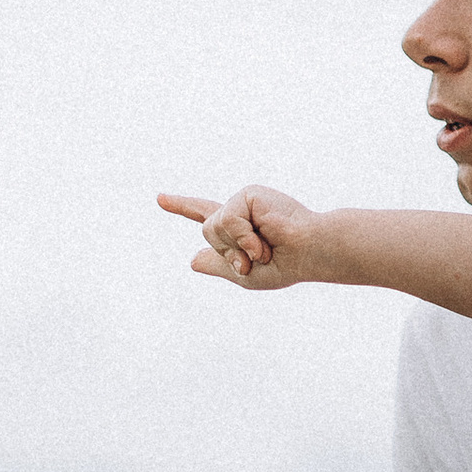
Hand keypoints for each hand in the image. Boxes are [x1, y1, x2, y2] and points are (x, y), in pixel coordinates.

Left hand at [156, 186, 321, 289]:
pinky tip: (262, 239)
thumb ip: (221, 267)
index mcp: (239, 228)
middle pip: (208, 231)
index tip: (161, 198)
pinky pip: (228, 219)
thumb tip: (193, 259)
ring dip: (237, 246)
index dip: (183, 207)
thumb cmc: (287, 265)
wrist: (310, 252)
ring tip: (262, 249)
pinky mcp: (249, 194)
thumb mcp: (248, 277)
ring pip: (214, 226)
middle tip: (255, 259)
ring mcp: (244, 200)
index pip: (205, 216)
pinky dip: (242, 236)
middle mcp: (240, 212)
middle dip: (228, 251)